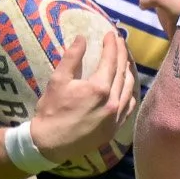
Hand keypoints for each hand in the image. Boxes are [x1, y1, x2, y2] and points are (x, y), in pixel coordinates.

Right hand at [31, 30, 136, 161]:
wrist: (50, 144)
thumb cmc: (51, 111)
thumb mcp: (58, 80)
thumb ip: (72, 58)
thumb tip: (82, 38)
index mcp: (99, 89)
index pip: (111, 60)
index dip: (111, 45)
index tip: (110, 34)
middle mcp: (113, 102)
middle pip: (122, 72)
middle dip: (122, 54)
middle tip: (120, 42)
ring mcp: (116, 117)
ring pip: (129, 89)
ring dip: (128, 72)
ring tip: (125, 61)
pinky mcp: (114, 128)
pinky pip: (128, 106)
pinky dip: (129, 93)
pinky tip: (126, 87)